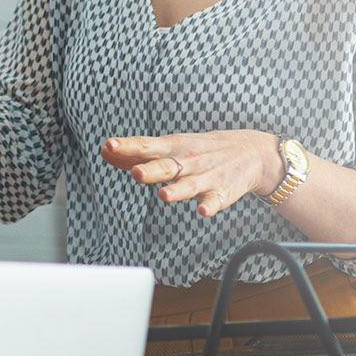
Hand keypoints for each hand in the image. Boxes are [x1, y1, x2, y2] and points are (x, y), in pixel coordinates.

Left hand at [102, 131, 282, 216]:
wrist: (250, 152)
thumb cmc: (200, 150)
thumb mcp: (171, 146)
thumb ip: (137, 153)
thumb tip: (105, 152)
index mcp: (173, 147)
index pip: (147, 146)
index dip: (128, 146)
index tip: (109, 145)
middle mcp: (188, 161)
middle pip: (166, 166)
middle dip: (151, 170)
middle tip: (135, 172)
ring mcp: (205, 177)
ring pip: (189, 186)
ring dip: (177, 191)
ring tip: (163, 195)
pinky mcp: (222, 193)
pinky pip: (215, 202)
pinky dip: (209, 206)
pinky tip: (203, 211)